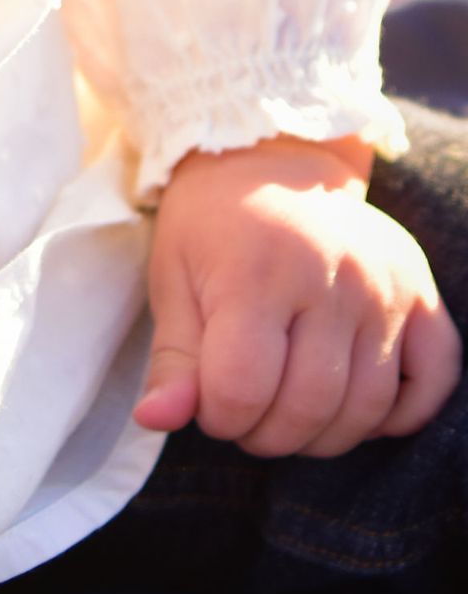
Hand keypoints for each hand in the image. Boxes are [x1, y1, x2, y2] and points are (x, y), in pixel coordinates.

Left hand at [133, 134, 461, 457]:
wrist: (269, 159)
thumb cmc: (210, 227)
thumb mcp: (173, 281)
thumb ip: (174, 359)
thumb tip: (157, 420)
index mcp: (257, 272)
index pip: (242, 390)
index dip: (219, 416)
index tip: (209, 402)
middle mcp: (331, 277)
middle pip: (307, 407)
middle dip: (266, 434)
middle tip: (246, 414)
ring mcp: (384, 286)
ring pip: (366, 407)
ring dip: (323, 434)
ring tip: (288, 411)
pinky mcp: (420, 291)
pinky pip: (436, 375)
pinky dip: (401, 412)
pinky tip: (356, 407)